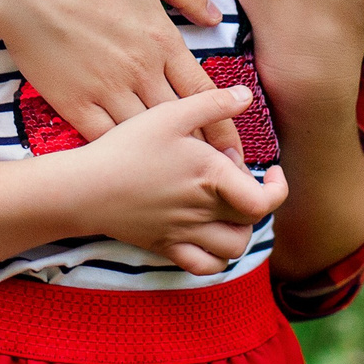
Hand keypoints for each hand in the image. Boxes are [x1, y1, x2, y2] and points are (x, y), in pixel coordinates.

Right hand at [0, 0, 240, 156]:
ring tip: (183, 181)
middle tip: (220, 175)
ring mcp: (106, 90)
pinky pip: (104, 138)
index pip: (204, 93)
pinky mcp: (73, 102)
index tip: (237, 149)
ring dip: (166, 159)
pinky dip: (120, 153)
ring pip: (147, 136)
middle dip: (204, 151)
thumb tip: (213, 16)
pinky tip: (130, 166)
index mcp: (161, 40)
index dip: (224, 124)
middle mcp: (140, 71)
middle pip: (181, 122)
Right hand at [51, 86, 289, 274]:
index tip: (272, 172)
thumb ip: (211, 103)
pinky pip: (204, 266)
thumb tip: (247, 96)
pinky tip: (208, 237)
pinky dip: (215, 258)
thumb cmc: (126, 148)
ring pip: (233, 249)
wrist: (85, 188)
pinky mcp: (166, 246)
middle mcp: (203, 211)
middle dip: (255, 201)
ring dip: (240, 231)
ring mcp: (185, 233)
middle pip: (251, 221)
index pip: (264, 200)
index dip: (277, 188)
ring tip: (228, 210)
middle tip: (238, 180)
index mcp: (211, 178)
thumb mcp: (169, 114)